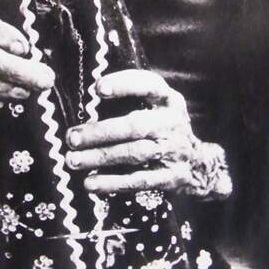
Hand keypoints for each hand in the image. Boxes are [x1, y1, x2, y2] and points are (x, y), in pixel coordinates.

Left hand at [64, 69, 231, 197]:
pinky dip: (112, 183)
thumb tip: (87, 100)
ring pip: (133, 154)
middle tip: (72, 137)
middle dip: (101, 132)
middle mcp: (172, 123)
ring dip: (100, 157)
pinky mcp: (169, 178)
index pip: (148, 85)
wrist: (197, 162)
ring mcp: (172, 151)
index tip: (97, 88)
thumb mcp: (157, 106)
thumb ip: (130, 100)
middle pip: (136, 126)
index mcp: (169, 100)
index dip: (123, 85)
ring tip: (73, 160)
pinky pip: (138, 181)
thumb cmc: (162, 126)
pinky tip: (90, 183)